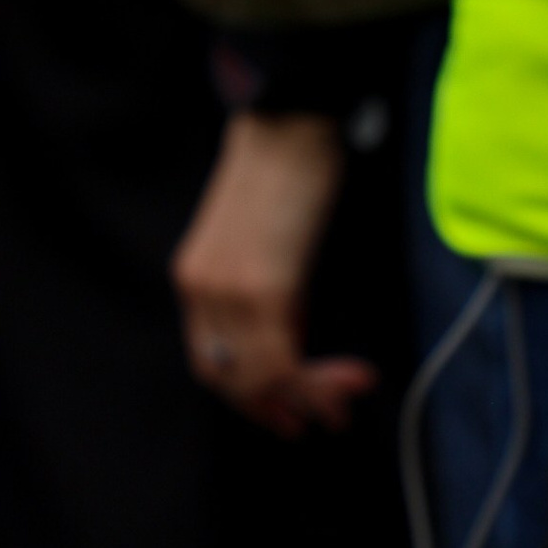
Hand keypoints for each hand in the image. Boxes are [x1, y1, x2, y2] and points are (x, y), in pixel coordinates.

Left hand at [170, 113, 372, 437]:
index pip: (209, 362)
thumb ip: (262, 296)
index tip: (289, 416)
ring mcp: (227, 291)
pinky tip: (354, 375)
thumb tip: (292, 345)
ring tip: (346, 404)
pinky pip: (284, 360)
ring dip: (309, 400)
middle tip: (325, 420)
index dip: (249, 398)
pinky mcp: (263, 288)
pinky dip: (320, 382)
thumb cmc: (283, 177)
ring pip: (260, 378)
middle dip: (278, 409)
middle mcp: (201, 289)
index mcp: (193, 278)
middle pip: (229, 379)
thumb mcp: (260, 246)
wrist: (288, 127)